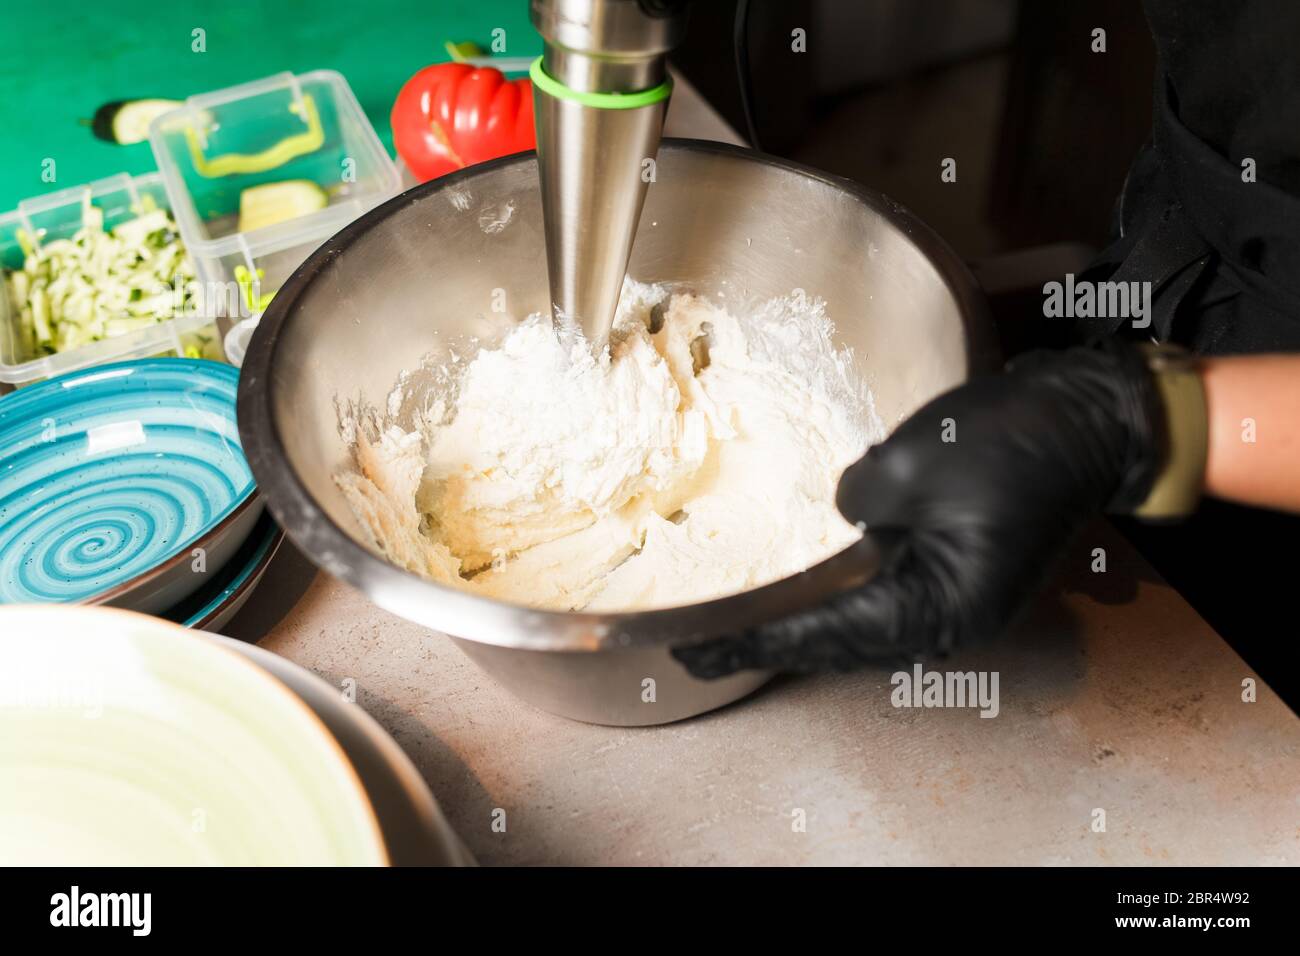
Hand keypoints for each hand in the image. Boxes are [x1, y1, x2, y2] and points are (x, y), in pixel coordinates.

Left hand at [673, 341, 1166, 676]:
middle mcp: (949, 623)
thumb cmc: (1008, 440)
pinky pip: (885, 604)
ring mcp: (958, 604)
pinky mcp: (959, 578)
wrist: (1088, 420)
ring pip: (861, 632)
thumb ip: (854, 503)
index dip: (756, 641)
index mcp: (939, 606)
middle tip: (698, 651)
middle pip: (842, 647)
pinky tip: (799, 594)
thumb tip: (842, 519)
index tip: (698, 652)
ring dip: (801, 630)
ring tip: (737, 630)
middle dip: (770, 646)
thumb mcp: (909, 464)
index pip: (826, 635)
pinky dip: (837, 605)